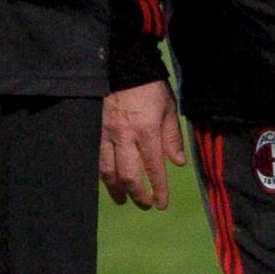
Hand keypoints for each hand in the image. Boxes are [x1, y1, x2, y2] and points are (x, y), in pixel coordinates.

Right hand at [100, 80, 185, 208]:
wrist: (125, 68)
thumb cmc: (152, 88)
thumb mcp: (170, 110)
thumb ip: (173, 138)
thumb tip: (178, 163)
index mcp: (147, 131)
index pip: (153, 168)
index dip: (158, 189)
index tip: (162, 204)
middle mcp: (125, 136)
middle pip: (128, 175)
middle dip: (137, 195)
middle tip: (145, 205)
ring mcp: (107, 134)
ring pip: (108, 170)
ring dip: (116, 190)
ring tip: (122, 200)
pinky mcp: (97, 131)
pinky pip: (98, 158)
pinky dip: (103, 174)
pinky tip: (108, 181)